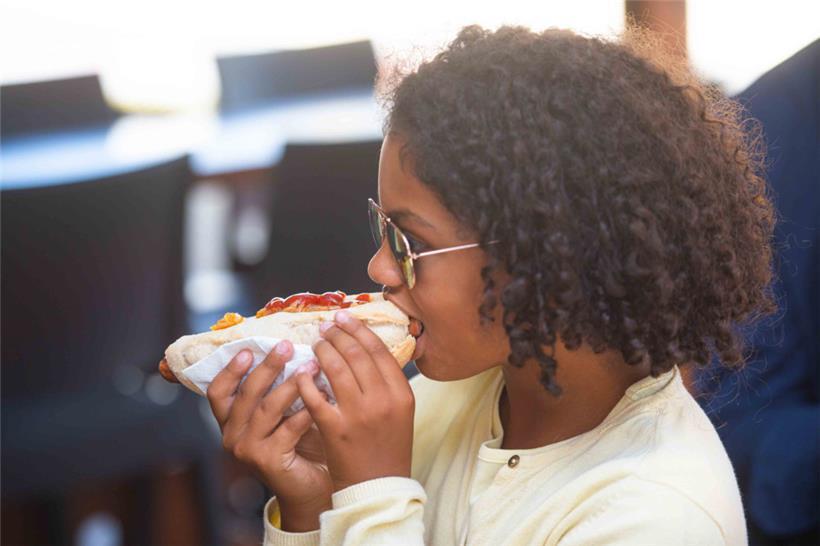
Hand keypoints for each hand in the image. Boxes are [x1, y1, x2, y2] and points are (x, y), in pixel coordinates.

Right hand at [207, 342, 332, 529]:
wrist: (310, 486)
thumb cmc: (298, 444)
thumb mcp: (283, 411)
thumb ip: (279, 386)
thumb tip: (290, 347)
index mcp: (230, 421)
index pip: (218, 392)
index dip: (230, 370)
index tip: (248, 349)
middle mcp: (232, 436)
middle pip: (245, 394)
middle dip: (267, 367)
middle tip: (287, 347)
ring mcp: (247, 450)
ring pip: (266, 409)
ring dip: (291, 385)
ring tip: (312, 367)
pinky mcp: (267, 461)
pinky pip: (287, 429)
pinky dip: (305, 410)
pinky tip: (321, 397)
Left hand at [294, 310, 414, 492]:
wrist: (377, 488)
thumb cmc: (388, 447)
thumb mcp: (400, 411)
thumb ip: (387, 381)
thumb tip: (368, 347)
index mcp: (401, 393)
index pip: (378, 349)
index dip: (358, 329)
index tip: (344, 318)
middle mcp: (382, 400)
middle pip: (356, 354)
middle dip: (338, 335)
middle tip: (326, 326)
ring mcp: (358, 414)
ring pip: (335, 368)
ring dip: (322, 351)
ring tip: (316, 344)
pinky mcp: (335, 429)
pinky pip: (315, 395)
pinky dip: (307, 380)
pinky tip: (302, 372)